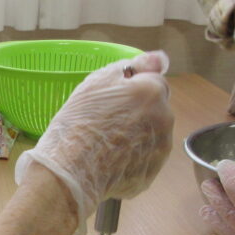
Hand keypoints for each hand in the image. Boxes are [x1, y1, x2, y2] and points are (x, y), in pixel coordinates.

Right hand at [15, 51, 173, 229]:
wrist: (69, 170)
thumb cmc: (78, 122)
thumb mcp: (97, 82)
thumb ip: (134, 67)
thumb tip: (160, 58)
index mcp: (152, 91)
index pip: (154, 82)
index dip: (133, 90)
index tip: (113, 100)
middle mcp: (165, 119)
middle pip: (156, 110)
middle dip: (139, 114)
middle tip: (107, 123)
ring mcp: (160, 150)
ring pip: (152, 137)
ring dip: (137, 137)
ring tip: (106, 146)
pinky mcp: (150, 175)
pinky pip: (143, 162)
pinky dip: (131, 161)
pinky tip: (109, 163)